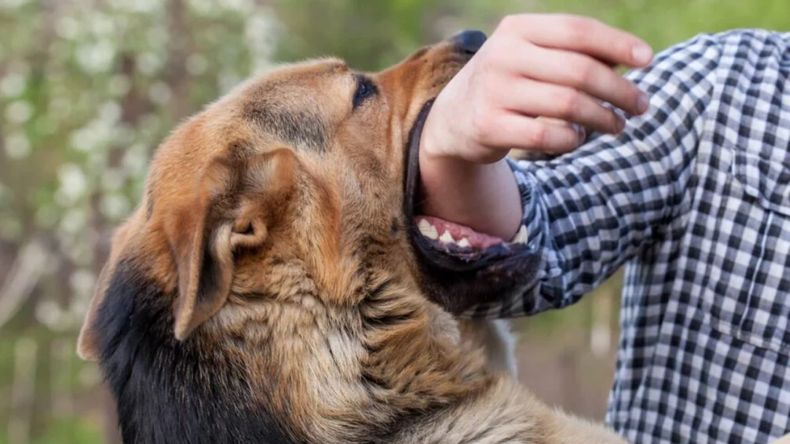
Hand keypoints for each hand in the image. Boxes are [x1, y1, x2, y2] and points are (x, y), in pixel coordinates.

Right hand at [419, 14, 652, 238]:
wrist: (454, 117)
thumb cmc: (510, 82)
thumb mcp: (533, 56)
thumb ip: (575, 52)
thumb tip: (635, 58)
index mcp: (518, 29)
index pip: (578, 31)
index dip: (618, 44)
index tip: (648, 61)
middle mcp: (503, 56)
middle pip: (579, 71)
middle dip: (619, 90)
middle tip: (641, 106)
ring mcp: (494, 91)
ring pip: (568, 105)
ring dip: (603, 118)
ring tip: (617, 125)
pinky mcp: (489, 126)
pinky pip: (548, 136)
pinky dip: (572, 139)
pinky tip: (578, 138)